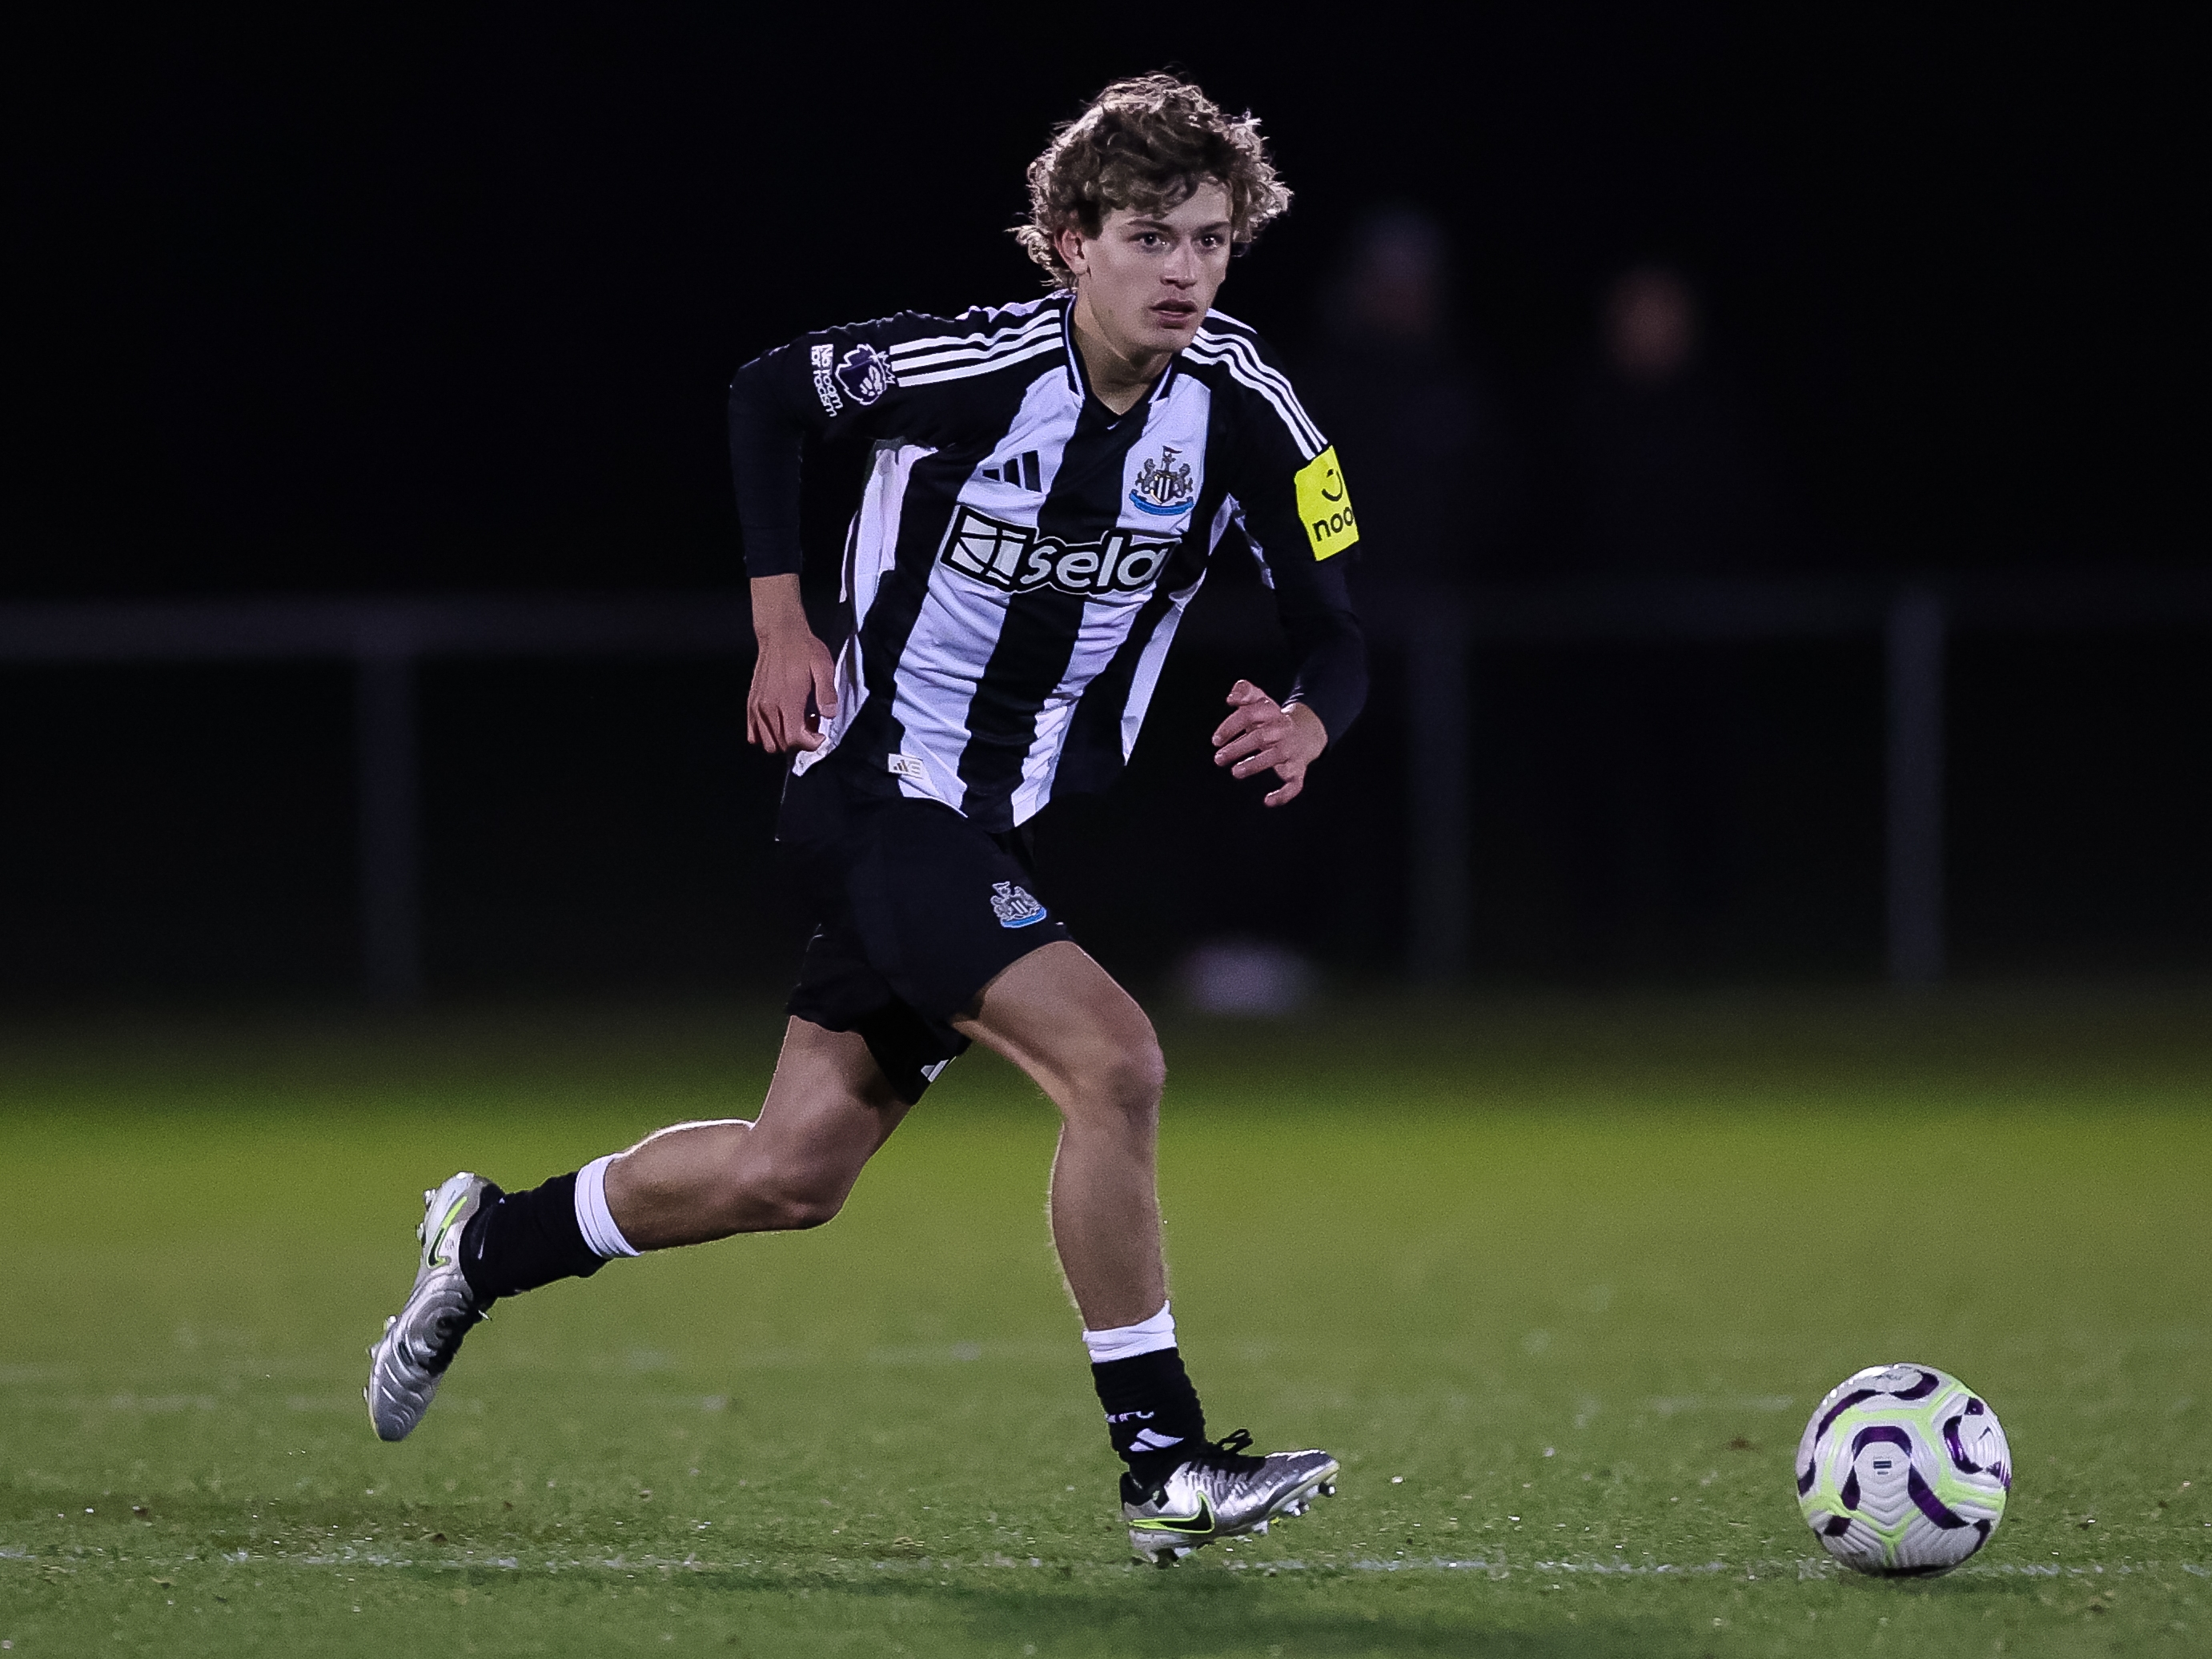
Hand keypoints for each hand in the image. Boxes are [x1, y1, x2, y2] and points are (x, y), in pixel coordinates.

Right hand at [745, 575, 838, 752]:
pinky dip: (766, 735)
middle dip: (800, 742)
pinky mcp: (752, 703)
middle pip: (781, 745)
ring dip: (784, 740)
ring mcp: (757, 706)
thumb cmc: (803, 649)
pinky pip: (753, 733)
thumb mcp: (823, 667)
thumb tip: (829, 714)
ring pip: (767, 743)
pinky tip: (780, 722)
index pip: (795, 739)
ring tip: (797, 722)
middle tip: (811, 725)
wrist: (780, 633)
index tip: (821, 735)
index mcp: (787, 700)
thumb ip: (826, 693)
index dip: (811, 743)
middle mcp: (769, 706)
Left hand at [1211, 679, 1327, 806]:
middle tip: (1218, 758)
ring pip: (1275, 757)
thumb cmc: (1272, 720)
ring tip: (1235, 772)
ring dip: (1254, 765)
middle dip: (1238, 748)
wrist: (1305, 734)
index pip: (1250, 714)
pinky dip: (1283, 794)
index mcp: (1272, 714)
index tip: (1216, 740)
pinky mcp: (1297, 770)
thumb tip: (1231, 697)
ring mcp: (1291, 751)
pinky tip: (1267, 801)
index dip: (1231, 726)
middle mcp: (1283, 731)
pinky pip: (1294, 784)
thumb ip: (1245, 692)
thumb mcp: (1260, 702)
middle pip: (1261, 737)